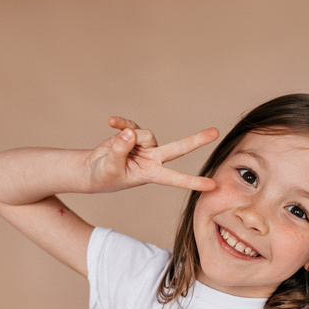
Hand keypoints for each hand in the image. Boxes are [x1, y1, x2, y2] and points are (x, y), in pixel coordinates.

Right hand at [85, 117, 218, 192]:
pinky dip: (121, 123)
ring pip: (143, 134)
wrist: (92, 170)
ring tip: (112, 151)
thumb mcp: (110, 167)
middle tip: (216, 132)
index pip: (175, 178)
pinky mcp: (133, 134)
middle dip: (196, 140)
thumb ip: (120, 150)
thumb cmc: (103, 176)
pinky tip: (111, 122)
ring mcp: (144, 145)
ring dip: (126, 140)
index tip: (213, 185)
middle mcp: (153, 159)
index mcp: (151, 174)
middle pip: (178, 148)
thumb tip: (130, 133)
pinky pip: (130, 124)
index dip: (193, 182)